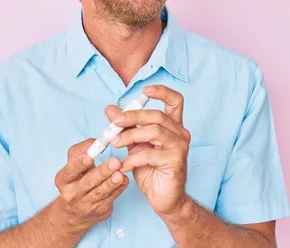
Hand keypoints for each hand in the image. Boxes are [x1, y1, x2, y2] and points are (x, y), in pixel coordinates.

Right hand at [53, 138, 128, 230]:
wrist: (75, 212)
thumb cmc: (77, 180)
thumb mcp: (73, 165)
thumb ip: (82, 150)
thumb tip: (96, 142)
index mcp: (64, 179)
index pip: (70, 170)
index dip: (79, 164)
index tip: (89, 156)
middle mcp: (72, 193)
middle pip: (88, 182)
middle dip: (102, 172)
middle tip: (115, 162)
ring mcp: (86, 204)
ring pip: (100, 192)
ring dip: (112, 182)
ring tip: (120, 173)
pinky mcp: (99, 210)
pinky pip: (110, 198)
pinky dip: (118, 189)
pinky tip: (124, 180)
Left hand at [105, 85, 190, 215]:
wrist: (165, 199)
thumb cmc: (151, 170)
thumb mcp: (135, 144)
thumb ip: (125, 126)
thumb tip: (110, 109)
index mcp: (172, 126)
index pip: (175, 100)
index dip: (162, 91)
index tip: (145, 90)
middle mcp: (180, 133)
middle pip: (157, 115)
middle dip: (132, 116)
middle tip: (113, 123)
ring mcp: (180, 147)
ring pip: (154, 131)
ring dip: (130, 136)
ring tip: (115, 144)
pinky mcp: (176, 161)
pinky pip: (150, 154)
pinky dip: (132, 158)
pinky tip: (124, 166)